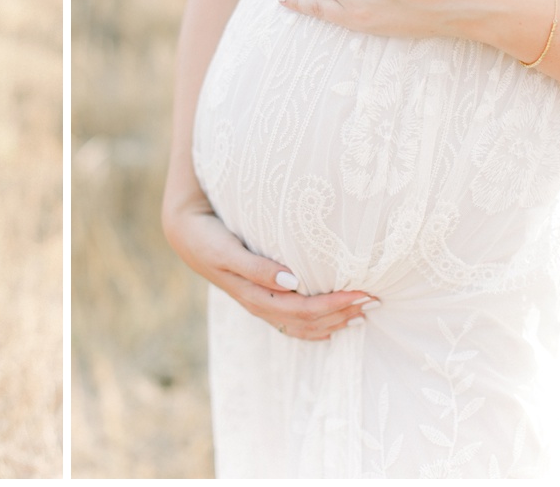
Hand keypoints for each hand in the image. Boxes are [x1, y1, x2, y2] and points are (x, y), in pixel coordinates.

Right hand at [165, 209, 377, 340]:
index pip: (303, 309)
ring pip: (302, 325)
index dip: (335, 306)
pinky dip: (316, 326)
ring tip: (362, 314)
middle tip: (375, 301)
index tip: (364, 293)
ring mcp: (259, 303)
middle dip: (342, 314)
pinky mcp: (259, 297)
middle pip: (308, 321)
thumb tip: (293, 282)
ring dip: (334, 321)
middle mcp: (259, 304)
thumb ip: (257, 267)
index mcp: (255, 294)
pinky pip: (292, 322)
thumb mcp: (228, 250)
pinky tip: (332, 325)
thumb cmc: (206, 237)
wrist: (183, 234)